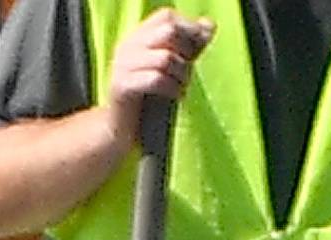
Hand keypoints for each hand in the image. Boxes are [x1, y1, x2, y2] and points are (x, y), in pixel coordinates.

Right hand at [104, 10, 216, 145]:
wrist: (121, 132)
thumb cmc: (149, 100)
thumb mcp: (171, 68)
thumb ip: (189, 46)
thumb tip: (209, 24)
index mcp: (136, 38)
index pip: (166, 17)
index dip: (188, 29)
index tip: (196, 51)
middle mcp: (126, 47)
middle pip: (168, 31)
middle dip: (186, 52)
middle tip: (186, 72)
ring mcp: (121, 66)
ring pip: (165, 57)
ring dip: (182, 75)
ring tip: (181, 87)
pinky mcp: (121, 87)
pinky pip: (156, 79)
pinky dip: (173, 89)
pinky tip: (174, 97)